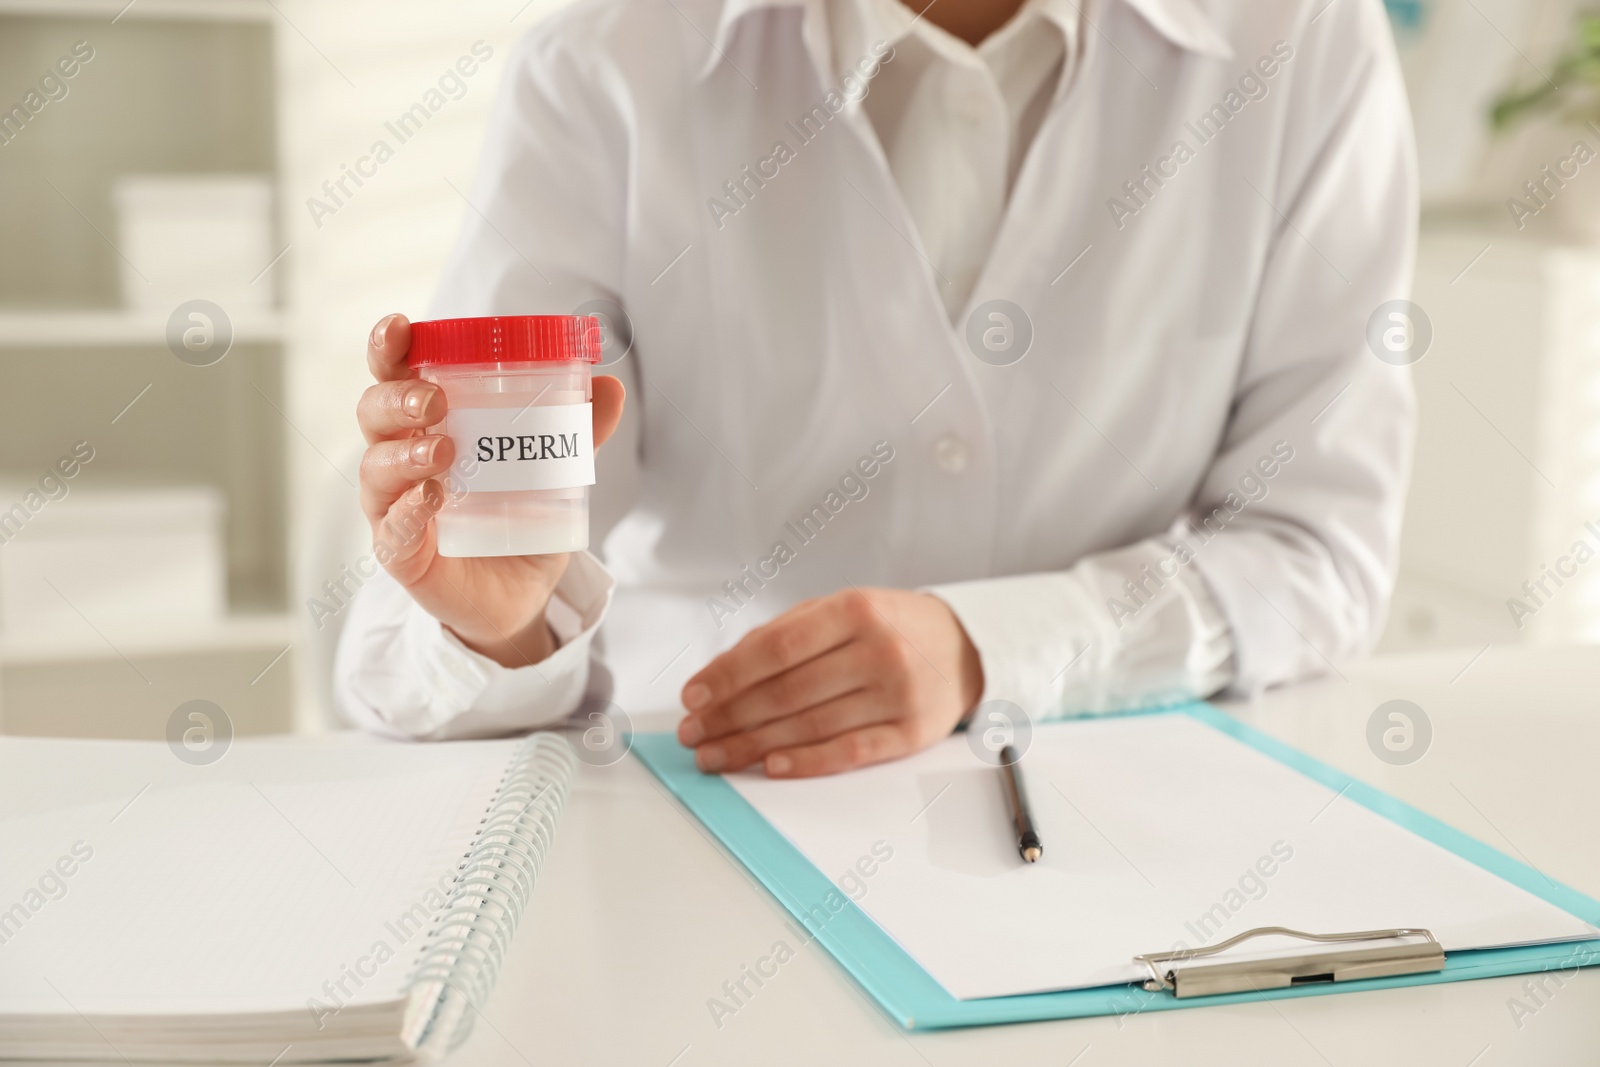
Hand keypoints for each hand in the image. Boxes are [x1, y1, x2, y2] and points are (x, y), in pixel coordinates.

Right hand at [357, 313, 624, 667]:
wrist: (519, 595)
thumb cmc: (520, 519)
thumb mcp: (553, 471)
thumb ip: (578, 431)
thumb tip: (611, 386)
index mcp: (426, 424)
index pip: (395, 376)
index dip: (390, 349)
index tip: (400, 327)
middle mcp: (399, 459)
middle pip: (374, 413)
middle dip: (397, 398)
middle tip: (435, 399)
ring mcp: (393, 506)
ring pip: (376, 467)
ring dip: (404, 453)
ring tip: (444, 450)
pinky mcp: (400, 553)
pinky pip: (391, 528)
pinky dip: (407, 511)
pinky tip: (429, 499)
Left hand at [676, 588, 983, 776]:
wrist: (964, 647)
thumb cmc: (889, 627)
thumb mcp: (842, 609)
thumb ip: (785, 633)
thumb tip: (723, 673)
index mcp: (855, 610)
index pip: (776, 648)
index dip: (727, 675)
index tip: (693, 696)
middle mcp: (878, 650)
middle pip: (787, 692)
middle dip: (730, 716)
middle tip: (694, 733)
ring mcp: (897, 694)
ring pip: (811, 725)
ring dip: (754, 745)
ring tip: (716, 754)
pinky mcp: (910, 733)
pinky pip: (849, 752)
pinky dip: (806, 762)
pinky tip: (771, 767)